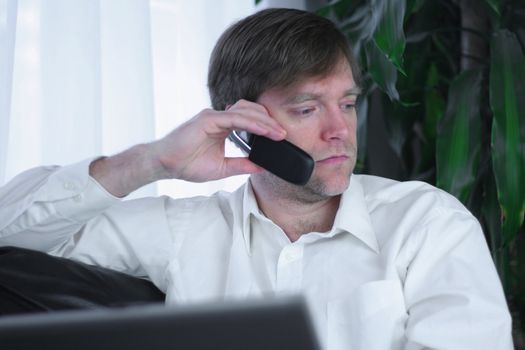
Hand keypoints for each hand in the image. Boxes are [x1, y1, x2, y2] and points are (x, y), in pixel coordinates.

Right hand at [151, 100, 286, 181]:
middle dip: (269, 121)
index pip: (249, 120)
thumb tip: (261, 167)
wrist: (165, 164)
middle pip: (250, 111)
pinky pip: (235, 118)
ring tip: (277, 132)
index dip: (266, 127)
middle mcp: (219, 117)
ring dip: (264, 121)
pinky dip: (251, 123)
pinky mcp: (208, 119)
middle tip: (283, 133)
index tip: (280, 137)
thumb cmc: (187, 164)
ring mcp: (213, 116)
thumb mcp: (222, 168)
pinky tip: (263, 130)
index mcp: (222, 126)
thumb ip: (241, 165)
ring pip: (245, 112)